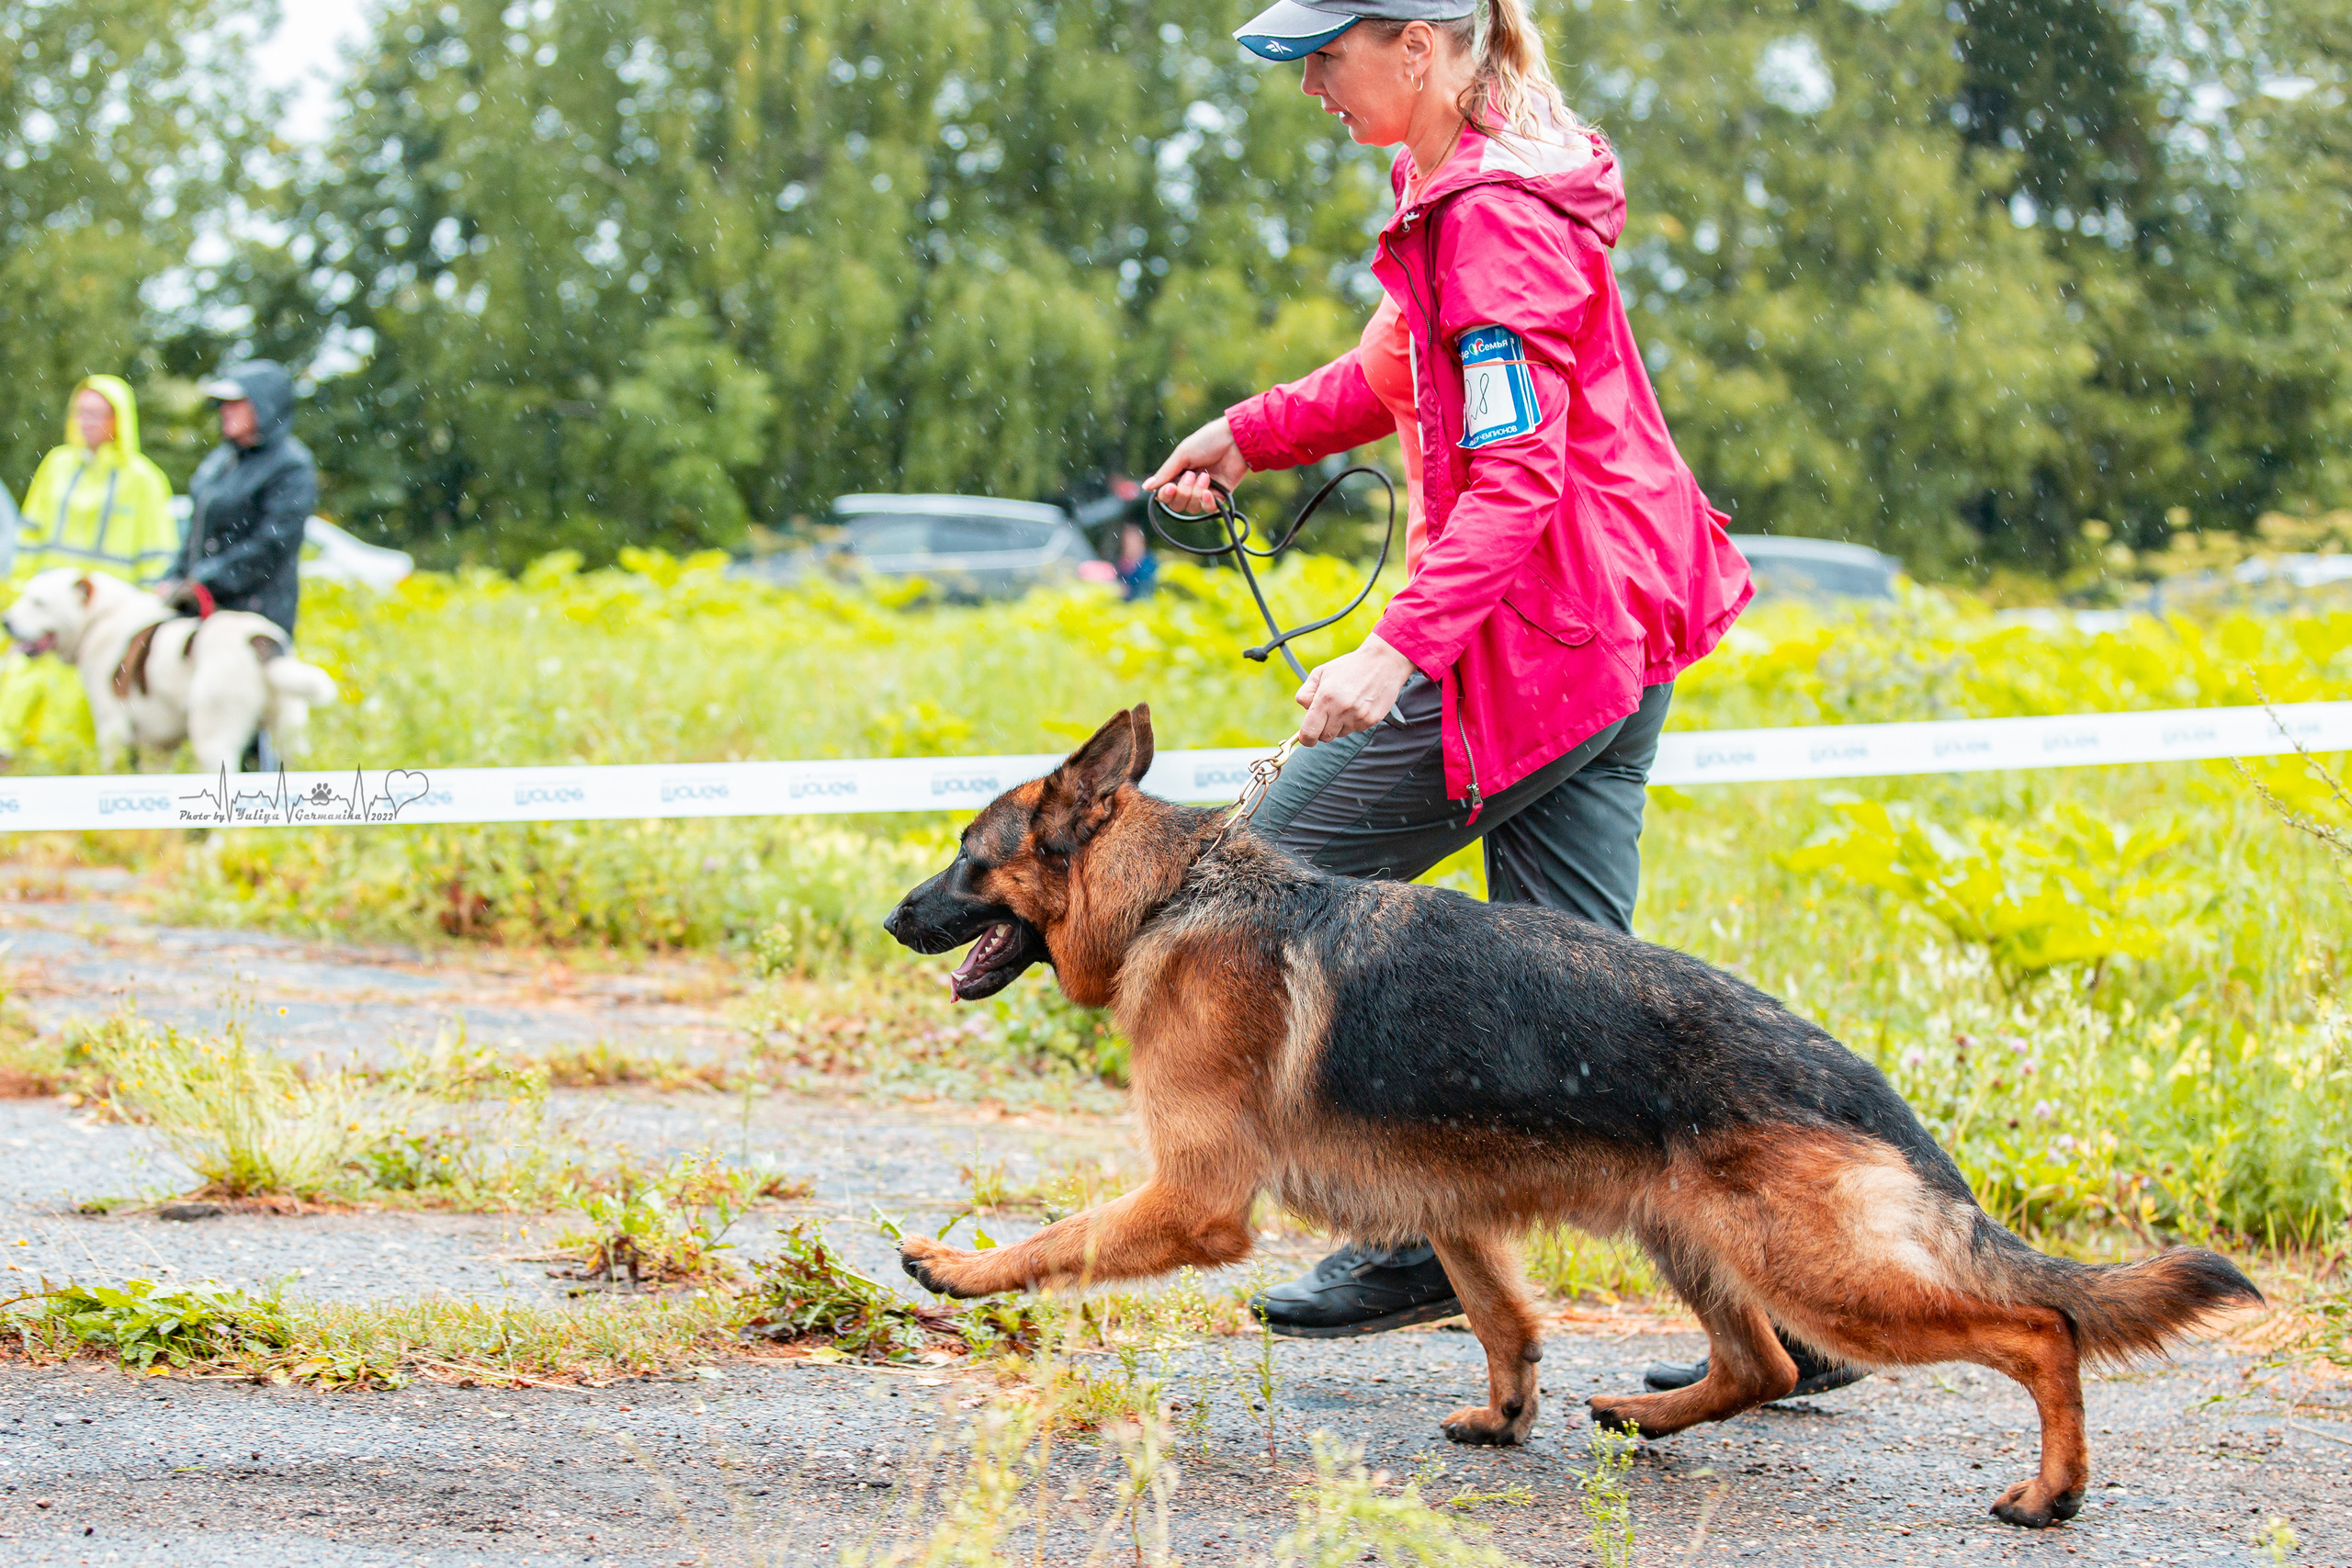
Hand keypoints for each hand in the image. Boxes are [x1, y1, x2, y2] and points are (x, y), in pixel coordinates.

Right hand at [1142, 416, 1247, 515]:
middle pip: (1177, 504)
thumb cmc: (1207, 441)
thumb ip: (1165, 473)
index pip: (1165, 495)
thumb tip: (1145, 487)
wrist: (1234, 439)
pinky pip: (1208, 509)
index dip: (1166, 495)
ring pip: (1191, 508)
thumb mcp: (1182, 455)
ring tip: (1206, 475)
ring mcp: (1205, 491)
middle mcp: (1189, 485)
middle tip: (1192, 474)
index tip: (1170, 487)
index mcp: (1178, 474)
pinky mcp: (1220, 496)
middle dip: (1183, 492)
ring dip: (1196, 493)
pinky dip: (1206, 501)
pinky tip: (1209, 491)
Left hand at [1295, 633, 1414, 744]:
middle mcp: (1341, 709)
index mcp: (1325, 697)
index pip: (1309, 732)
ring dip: (1339, 724)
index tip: (1306, 736)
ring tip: (1346, 704)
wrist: (1383, 662)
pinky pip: (1356, 729)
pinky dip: (1353, 721)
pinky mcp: (1371, 720)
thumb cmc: (1348, 667)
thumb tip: (1305, 713)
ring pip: (1341, 734)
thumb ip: (1305, 693)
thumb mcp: (1320, 673)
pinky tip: (1358, 705)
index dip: (1305, 738)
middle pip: (1324, 737)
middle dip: (1322, 729)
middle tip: (1328, 712)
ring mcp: (1358, 717)